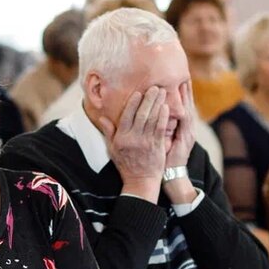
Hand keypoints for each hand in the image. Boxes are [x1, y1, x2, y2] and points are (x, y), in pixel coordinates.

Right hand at [99, 87, 168, 201]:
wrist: (140, 181)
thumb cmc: (126, 164)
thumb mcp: (113, 149)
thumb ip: (109, 132)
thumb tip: (102, 117)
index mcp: (121, 138)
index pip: (126, 116)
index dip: (132, 103)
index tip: (138, 92)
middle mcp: (133, 139)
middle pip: (141, 115)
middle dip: (148, 99)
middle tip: (155, 87)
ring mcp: (146, 143)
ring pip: (151, 119)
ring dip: (157, 104)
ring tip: (163, 92)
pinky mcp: (157, 147)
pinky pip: (160, 129)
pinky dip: (163, 117)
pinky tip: (166, 108)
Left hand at [164, 81, 195, 169]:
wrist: (171, 175)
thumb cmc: (163, 157)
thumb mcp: (161, 138)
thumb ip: (158, 125)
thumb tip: (149, 113)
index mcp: (181, 127)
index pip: (180, 106)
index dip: (179, 93)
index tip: (177, 79)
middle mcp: (187, 128)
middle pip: (186, 105)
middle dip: (185, 90)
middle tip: (183, 75)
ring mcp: (188, 133)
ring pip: (188, 110)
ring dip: (186, 97)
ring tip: (184, 82)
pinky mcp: (186, 139)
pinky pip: (185, 122)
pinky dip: (183, 111)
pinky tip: (180, 102)